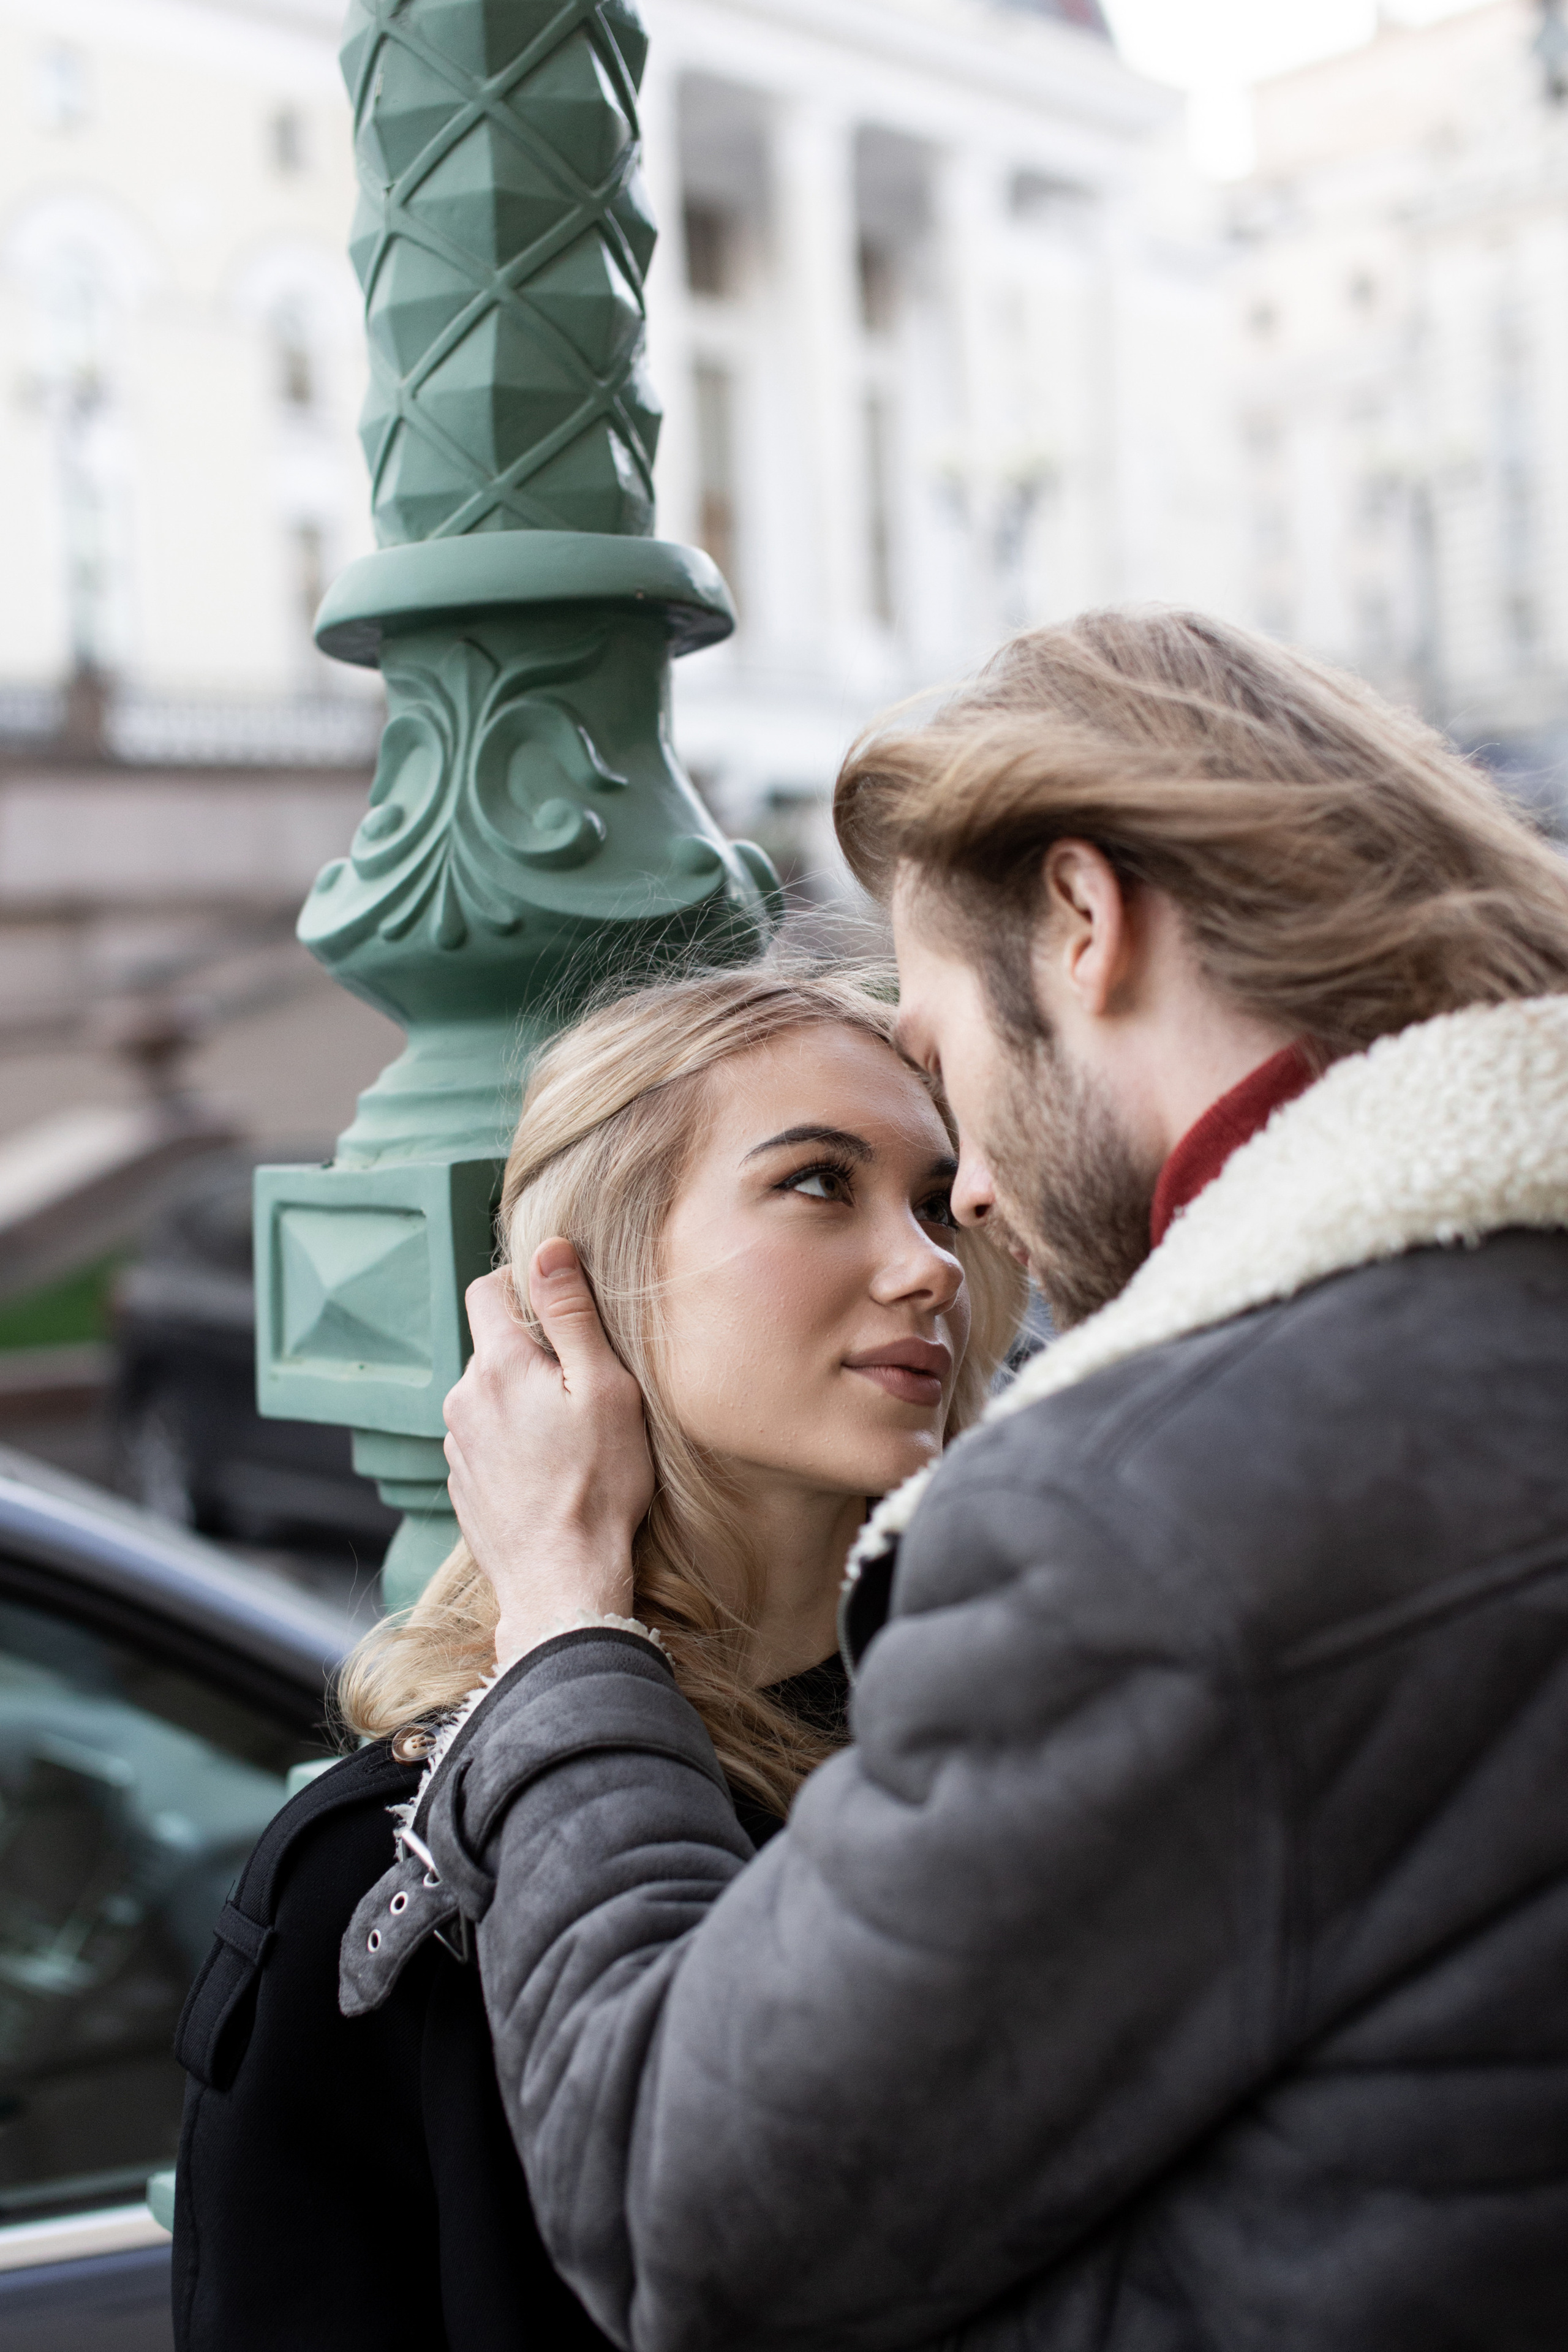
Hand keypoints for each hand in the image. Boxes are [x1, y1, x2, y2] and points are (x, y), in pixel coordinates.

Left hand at [442, 1244, 652, 1664]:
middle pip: (492, 1346)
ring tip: (570, 1436)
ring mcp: (458, 1444)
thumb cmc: (597, 1485)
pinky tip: (550, 1470)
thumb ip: (571, 1313)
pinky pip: (486, 1438)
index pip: (484, 1290)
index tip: (558, 1304)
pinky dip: (513, 1441)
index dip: (520, 1283)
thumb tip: (547, 1249)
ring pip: (489, 1395)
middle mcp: (464, 1398)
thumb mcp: (604, 1388)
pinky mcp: (462, 1483)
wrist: (562, 1581)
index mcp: (499, 1366)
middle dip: (531, 1351)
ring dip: (521, 1400)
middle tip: (583, 1385)